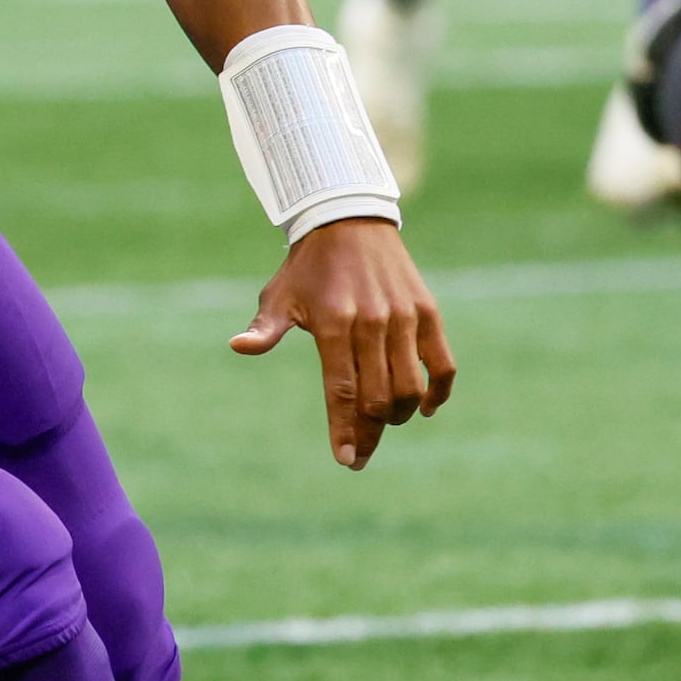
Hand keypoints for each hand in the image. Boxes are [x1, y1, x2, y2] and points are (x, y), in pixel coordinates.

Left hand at [230, 218, 453, 471]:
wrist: (349, 220)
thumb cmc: (307, 268)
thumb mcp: (279, 296)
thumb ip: (264, 330)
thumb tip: (237, 347)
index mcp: (333, 322)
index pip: (342, 391)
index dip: (345, 430)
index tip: (346, 460)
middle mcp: (371, 322)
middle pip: (378, 398)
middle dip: (370, 435)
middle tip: (361, 454)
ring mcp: (403, 317)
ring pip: (410, 387)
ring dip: (400, 416)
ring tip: (385, 422)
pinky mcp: (427, 312)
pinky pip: (443, 364)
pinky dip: (438, 392)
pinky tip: (425, 408)